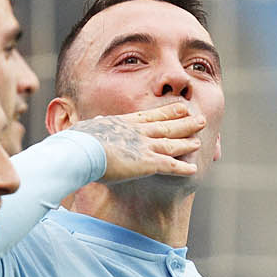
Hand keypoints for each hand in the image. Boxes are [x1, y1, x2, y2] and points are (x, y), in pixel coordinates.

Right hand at [70, 102, 205, 182]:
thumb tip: (97, 121)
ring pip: (171, 143)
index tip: (181, 107)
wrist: (80, 151)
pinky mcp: (146, 162)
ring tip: (199, 140)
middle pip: (166, 126)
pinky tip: (194, 169)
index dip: (167, 112)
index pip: (150, 116)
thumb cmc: (77, 142)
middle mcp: (137, 132)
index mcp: (123, 123)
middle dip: (184, 122)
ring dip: (187, 142)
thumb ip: (96, 126)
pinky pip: (170, 166)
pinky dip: (182, 168)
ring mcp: (144, 146)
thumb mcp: (87, 129)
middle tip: (200, 118)